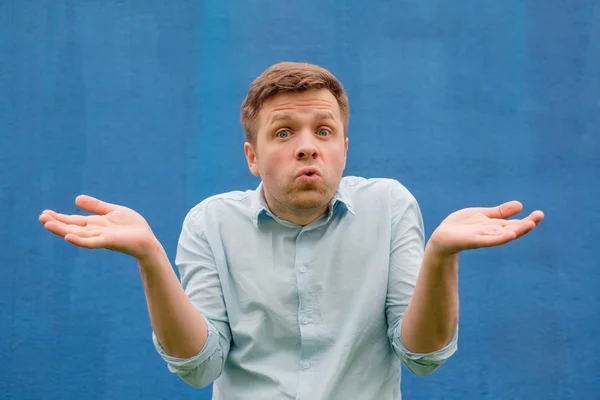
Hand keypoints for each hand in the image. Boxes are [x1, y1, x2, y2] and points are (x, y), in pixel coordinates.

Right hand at [39, 195, 159, 259]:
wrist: (147, 241)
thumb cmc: (132, 227)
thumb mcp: (113, 211)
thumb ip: (96, 206)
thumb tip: (76, 199)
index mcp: (95, 224)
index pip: (73, 220)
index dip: (59, 217)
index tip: (44, 213)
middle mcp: (94, 231)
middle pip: (71, 227)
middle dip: (56, 223)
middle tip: (41, 218)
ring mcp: (100, 237)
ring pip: (77, 234)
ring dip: (62, 231)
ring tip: (47, 225)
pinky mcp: (108, 242)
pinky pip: (91, 242)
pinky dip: (79, 240)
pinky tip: (68, 236)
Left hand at [428, 201, 543, 256]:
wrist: (443, 238)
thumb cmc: (462, 226)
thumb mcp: (482, 215)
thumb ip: (499, 212)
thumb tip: (520, 205)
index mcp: (495, 226)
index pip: (515, 223)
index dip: (527, 220)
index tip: (540, 214)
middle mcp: (492, 233)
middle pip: (512, 229)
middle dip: (525, 225)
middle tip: (538, 217)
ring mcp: (484, 237)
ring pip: (503, 235)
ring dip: (516, 231)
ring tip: (529, 225)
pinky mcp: (473, 241)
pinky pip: (489, 240)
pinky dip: (499, 238)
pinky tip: (509, 235)